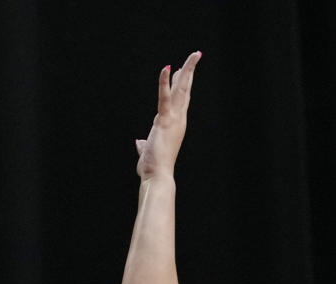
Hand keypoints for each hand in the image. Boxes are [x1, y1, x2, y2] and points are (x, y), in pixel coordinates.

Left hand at [135, 52, 200, 181]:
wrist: (157, 176)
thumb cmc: (153, 168)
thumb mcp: (147, 153)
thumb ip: (144, 145)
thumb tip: (139, 143)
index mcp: (174, 125)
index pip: (179, 100)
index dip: (181, 84)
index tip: (181, 71)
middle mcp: (178, 120)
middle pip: (185, 90)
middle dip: (190, 72)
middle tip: (196, 55)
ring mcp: (173, 119)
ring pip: (182, 89)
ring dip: (188, 70)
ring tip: (194, 55)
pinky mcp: (164, 120)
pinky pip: (164, 97)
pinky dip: (164, 82)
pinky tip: (167, 68)